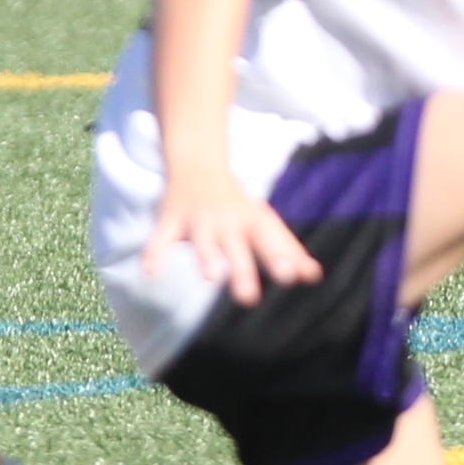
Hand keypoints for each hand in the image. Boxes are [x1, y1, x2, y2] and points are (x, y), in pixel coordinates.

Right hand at [143, 170, 318, 307]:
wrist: (198, 166)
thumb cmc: (238, 206)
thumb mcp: (264, 223)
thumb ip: (288, 251)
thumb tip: (313, 276)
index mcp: (253, 222)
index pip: (269, 240)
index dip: (280, 257)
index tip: (290, 277)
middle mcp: (227, 222)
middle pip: (236, 248)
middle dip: (242, 271)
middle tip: (249, 298)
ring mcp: (197, 221)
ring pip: (202, 241)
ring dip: (206, 257)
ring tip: (213, 277)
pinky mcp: (170, 220)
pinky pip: (160, 237)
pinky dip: (154, 253)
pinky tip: (151, 274)